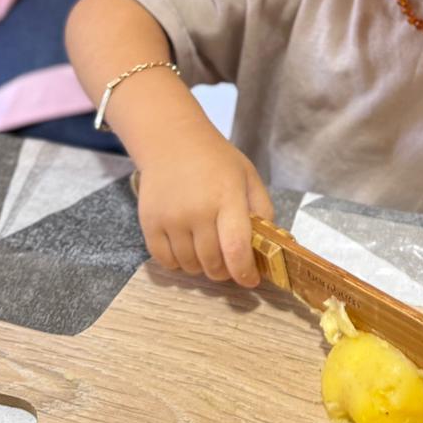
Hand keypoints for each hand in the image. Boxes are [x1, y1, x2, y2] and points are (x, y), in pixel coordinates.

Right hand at [136, 127, 273, 287]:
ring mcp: (171, 218)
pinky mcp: (150, 224)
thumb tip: (272, 245)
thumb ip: (263, 210)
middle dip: (225, 272)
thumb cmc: (216, 160)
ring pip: (190, 266)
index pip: (236, 248)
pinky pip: (166, 262)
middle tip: (230, 263)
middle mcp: (197, 211)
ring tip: (208, 251)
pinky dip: (179, 263)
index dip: (245, 273)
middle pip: (213, 263)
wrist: (171, 141)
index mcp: (227, 198)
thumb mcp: (248, 177)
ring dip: (202, 267)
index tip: (251, 281)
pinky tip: (187, 248)